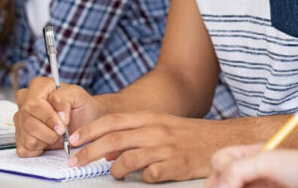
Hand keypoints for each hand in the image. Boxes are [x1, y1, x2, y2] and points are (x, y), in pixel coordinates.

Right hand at [14, 76, 102, 156]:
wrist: (82, 121)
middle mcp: (25, 101)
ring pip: (27, 137)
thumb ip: (66, 98)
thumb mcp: (78, 96)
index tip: (63, 124)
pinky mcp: (19, 136)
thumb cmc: (79, 106)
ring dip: (46, 140)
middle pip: (28, 121)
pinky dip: (40, 149)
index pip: (34, 103)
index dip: (49, 117)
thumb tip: (58, 113)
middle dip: (49, 131)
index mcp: (37, 86)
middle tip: (62, 132)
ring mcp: (20, 119)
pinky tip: (48, 141)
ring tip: (57, 135)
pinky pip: (25, 148)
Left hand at [68, 112, 225, 182]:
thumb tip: (109, 150)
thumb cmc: (189, 135)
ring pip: (127, 160)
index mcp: (150, 118)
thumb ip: (136, 134)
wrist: (222, 140)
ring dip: (114, 170)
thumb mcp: (161, 126)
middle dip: (89, 152)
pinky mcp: (175, 165)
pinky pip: (150, 175)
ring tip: (114, 175)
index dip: (90, 130)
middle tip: (76, 162)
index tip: (74, 140)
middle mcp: (155, 130)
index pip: (112, 121)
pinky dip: (143, 178)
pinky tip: (146, 177)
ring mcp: (165, 148)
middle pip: (113, 140)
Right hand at [208, 145, 297, 187]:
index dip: (221, 170)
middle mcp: (248, 173)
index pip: (220, 159)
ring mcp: (254, 187)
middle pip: (218, 180)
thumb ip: (239, 168)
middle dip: (221, 186)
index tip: (232, 182)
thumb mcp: (270, 160)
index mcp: (249, 155)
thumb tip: (220, 184)